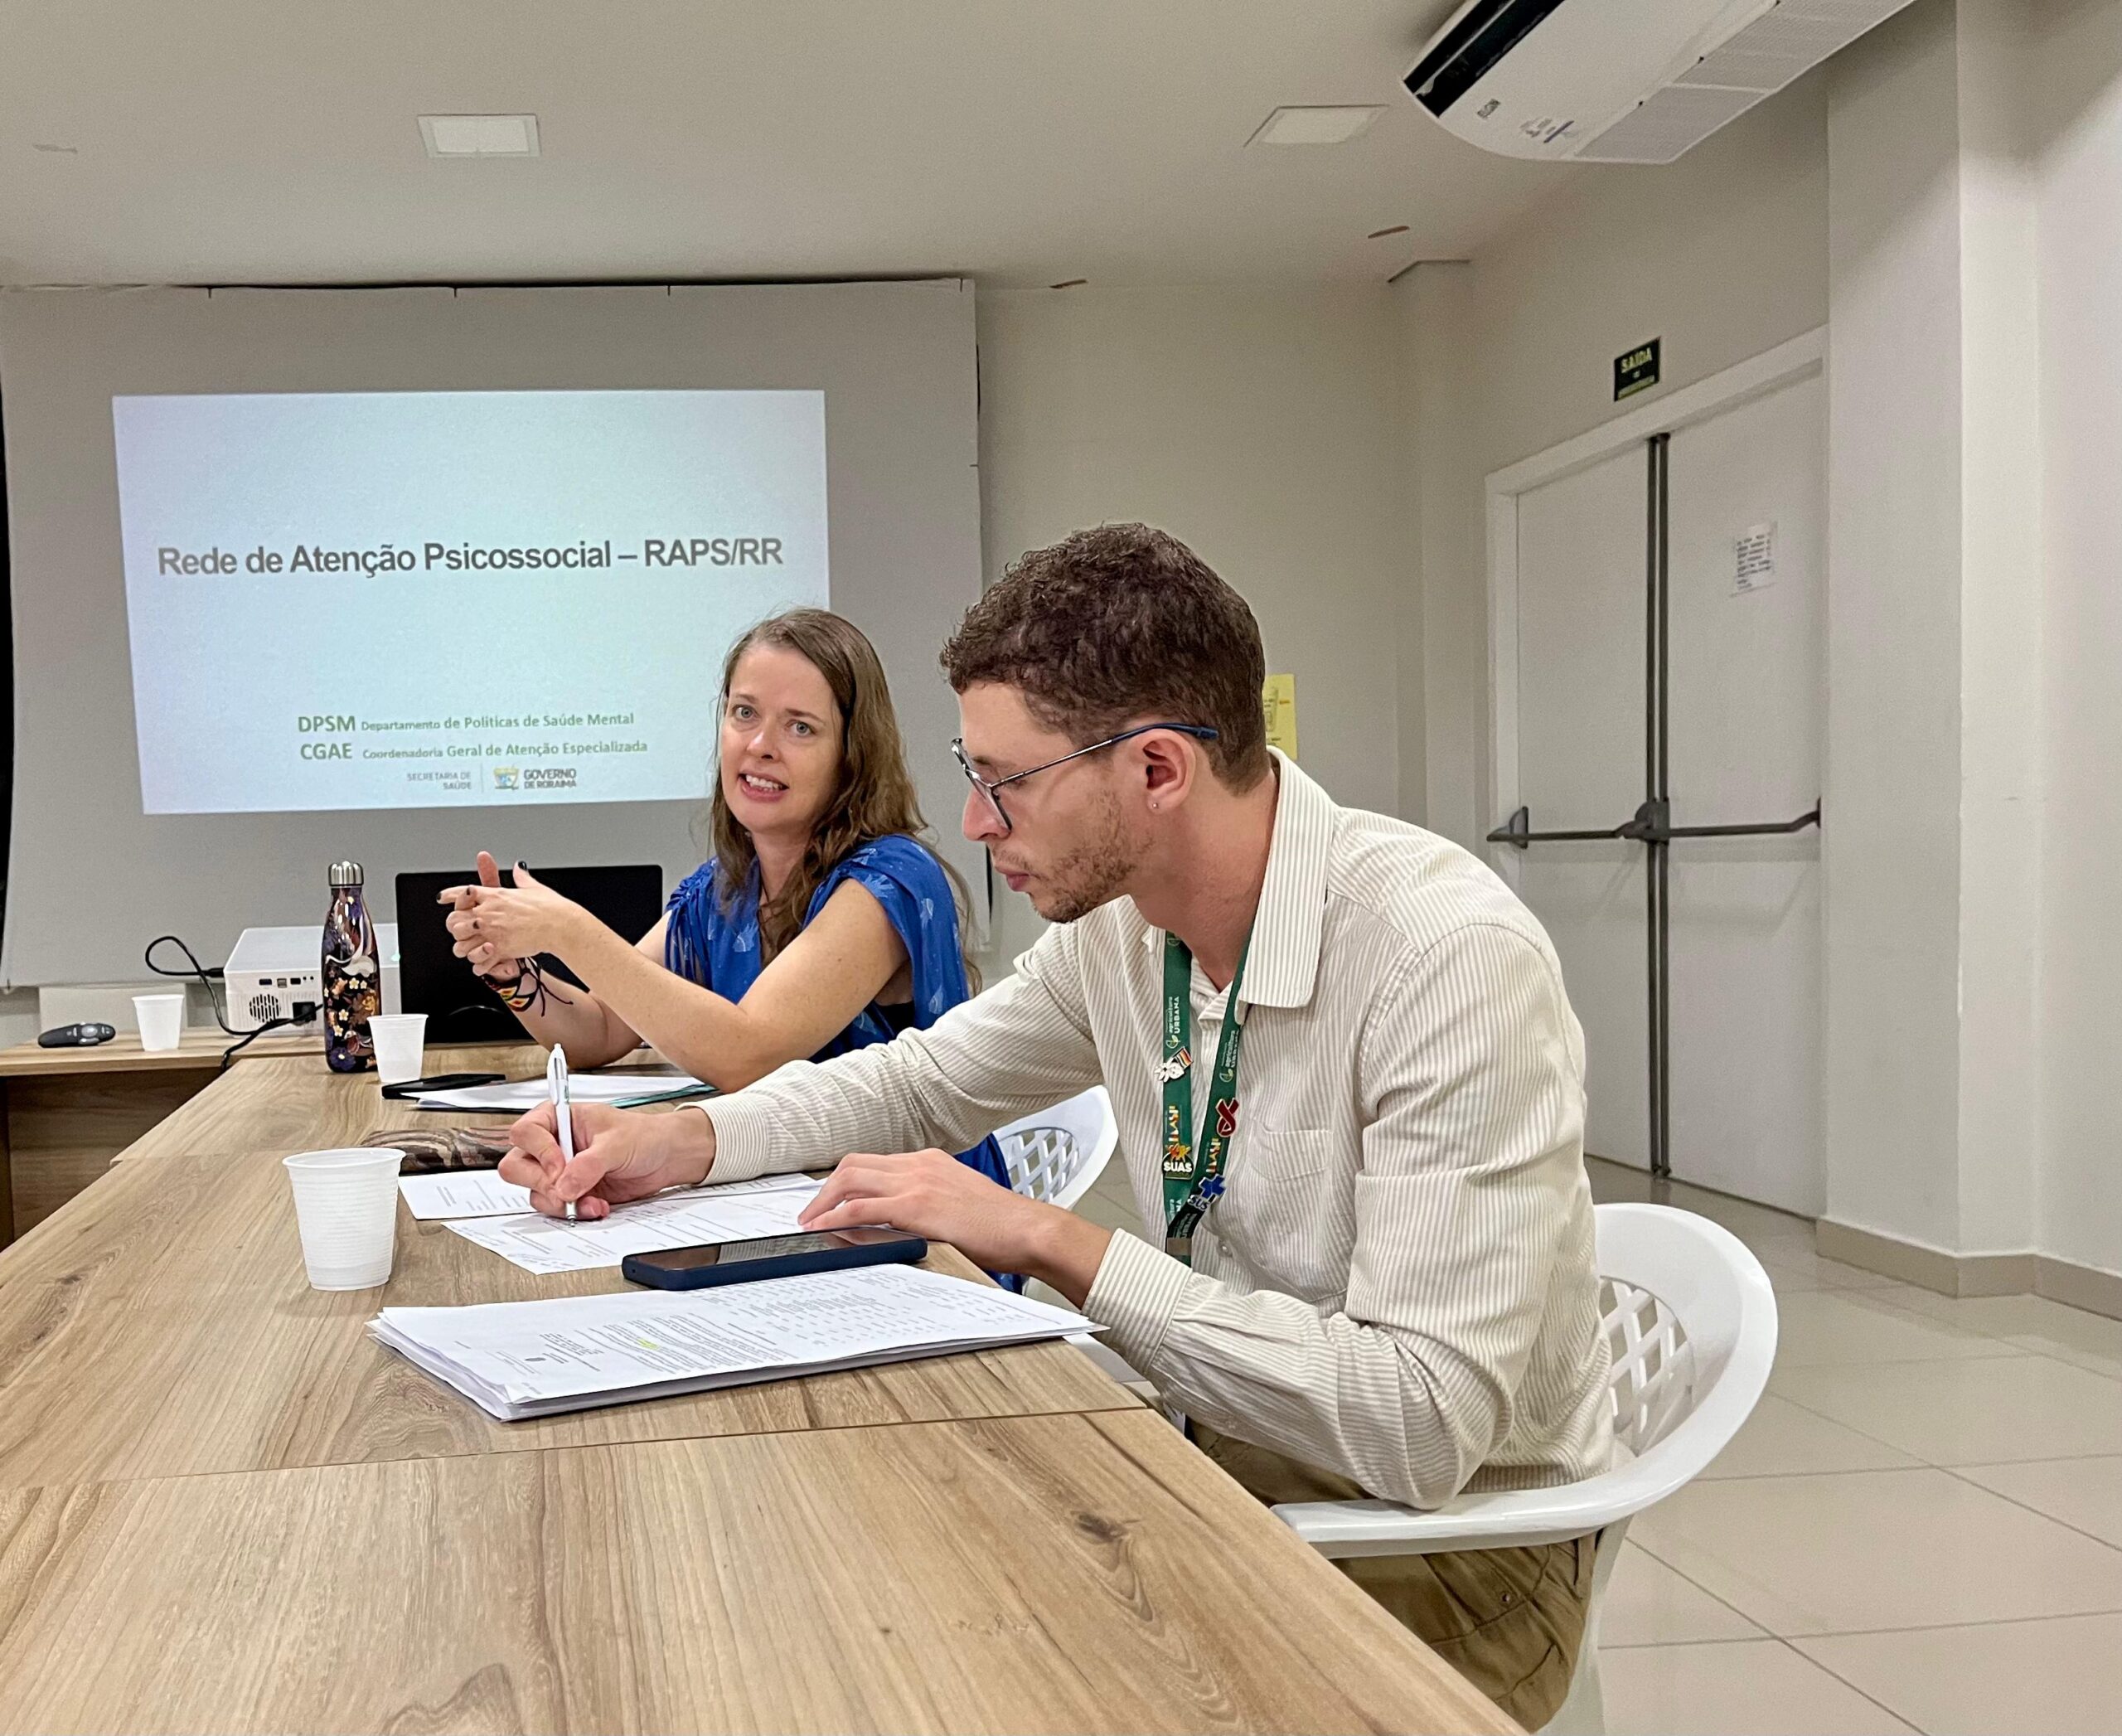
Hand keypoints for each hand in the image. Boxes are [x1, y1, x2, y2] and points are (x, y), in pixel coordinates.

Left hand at [440, 852, 589, 976]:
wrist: (561, 925)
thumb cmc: (551, 907)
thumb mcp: (534, 887)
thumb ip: (522, 878)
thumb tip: (519, 868)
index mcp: (495, 895)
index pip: (463, 892)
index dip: (450, 895)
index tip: (442, 898)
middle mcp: (488, 913)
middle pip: (454, 921)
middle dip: (455, 928)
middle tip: (463, 932)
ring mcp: (492, 931)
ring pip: (460, 945)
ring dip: (465, 949)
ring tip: (473, 950)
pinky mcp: (500, 949)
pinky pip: (479, 963)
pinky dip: (480, 967)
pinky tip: (484, 965)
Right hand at [498, 1101, 713, 1218]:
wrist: (664, 1158)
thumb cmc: (642, 1136)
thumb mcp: (617, 1144)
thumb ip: (588, 1164)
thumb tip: (564, 1185)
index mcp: (557, 1118)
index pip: (525, 1133)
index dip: (539, 1152)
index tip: (561, 1166)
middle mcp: (551, 1145)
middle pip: (517, 1167)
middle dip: (542, 1183)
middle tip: (567, 1190)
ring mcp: (557, 1171)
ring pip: (535, 1193)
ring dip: (563, 1203)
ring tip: (594, 1200)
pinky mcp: (568, 1193)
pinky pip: (555, 1208)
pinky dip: (574, 1212)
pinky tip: (598, 1206)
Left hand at [799, 1148, 1110, 1292]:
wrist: (1029, 1229)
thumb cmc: (1002, 1223)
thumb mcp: (959, 1203)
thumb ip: (927, 1204)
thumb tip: (896, 1224)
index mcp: (930, 1161)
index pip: (873, 1163)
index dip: (844, 1181)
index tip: (829, 1200)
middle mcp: (920, 1164)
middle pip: (854, 1165)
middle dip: (824, 1189)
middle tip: (810, 1214)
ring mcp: (917, 1182)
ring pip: (851, 1179)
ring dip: (823, 1202)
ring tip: (809, 1224)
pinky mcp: (917, 1207)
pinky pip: (863, 1208)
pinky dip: (837, 1216)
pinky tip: (826, 1229)